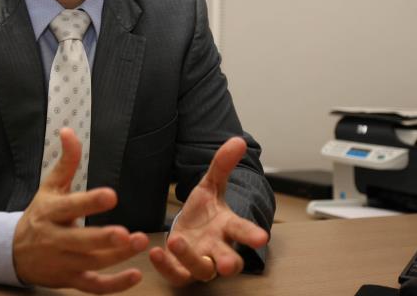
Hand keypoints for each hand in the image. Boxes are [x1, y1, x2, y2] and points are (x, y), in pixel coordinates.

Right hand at [13, 127, 148, 292]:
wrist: (13, 252)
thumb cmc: (39, 214)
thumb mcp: (50, 187)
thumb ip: (65, 162)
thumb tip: (69, 130)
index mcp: (50, 212)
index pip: (70, 207)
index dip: (89, 202)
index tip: (111, 195)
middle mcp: (54, 239)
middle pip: (80, 242)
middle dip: (103, 239)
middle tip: (127, 233)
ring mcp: (62, 262)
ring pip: (91, 263)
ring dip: (117, 256)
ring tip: (140, 242)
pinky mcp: (69, 280)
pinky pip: (93, 287)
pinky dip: (114, 285)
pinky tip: (135, 275)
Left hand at [149, 137, 269, 285]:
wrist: (188, 230)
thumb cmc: (205, 211)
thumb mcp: (210, 185)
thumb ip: (222, 165)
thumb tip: (237, 140)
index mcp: (228, 227)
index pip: (243, 231)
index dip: (252, 235)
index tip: (262, 237)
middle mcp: (217, 249)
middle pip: (229, 261)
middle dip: (229, 263)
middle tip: (227, 264)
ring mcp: (200, 262)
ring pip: (201, 269)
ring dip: (190, 257)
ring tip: (176, 240)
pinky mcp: (181, 271)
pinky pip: (175, 275)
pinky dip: (165, 267)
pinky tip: (155, 252)